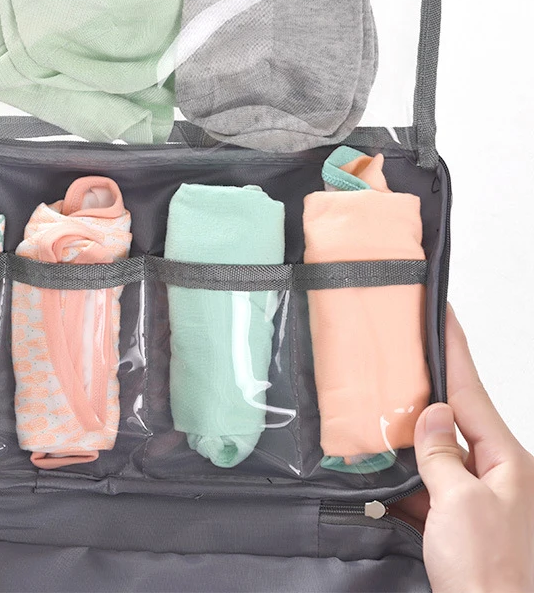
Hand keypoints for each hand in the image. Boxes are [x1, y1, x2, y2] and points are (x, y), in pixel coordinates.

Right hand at [397, 306, 533, 591]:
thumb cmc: (489, 574)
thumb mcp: (461, 504)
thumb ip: (441, 453)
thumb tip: (430, 415)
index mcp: (503, 459)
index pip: (469, 389)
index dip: (452, 347)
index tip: (440, 311)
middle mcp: (491, 472)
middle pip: (450, 414)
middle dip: (422, 385)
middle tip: (398, 353)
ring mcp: (470, 496)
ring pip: (430, 450)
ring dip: (403, 436)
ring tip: (374, 412)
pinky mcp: (451, 518)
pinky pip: (421, 483)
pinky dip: (397, 476)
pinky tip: (374, 471)